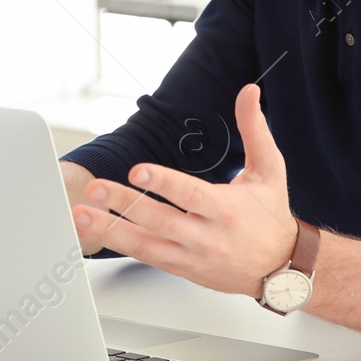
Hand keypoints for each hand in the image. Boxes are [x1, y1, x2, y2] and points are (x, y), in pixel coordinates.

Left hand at [70, 84, 296, 299]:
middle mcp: (207, 237)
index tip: (137, 170)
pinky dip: (118, 243)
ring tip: (80, 214)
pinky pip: (145, 256)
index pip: (192, 196)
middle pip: (160, 220)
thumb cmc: (271, 215)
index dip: (163, 183)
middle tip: (94, 189)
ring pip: (146, 244)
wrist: (279, 268)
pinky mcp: (180, 267)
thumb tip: (248, 93)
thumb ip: (254, 129)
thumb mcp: (269, 169)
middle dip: (124, 204)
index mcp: (228, 210)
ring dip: (110, 228)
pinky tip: (95, 230)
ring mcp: (191, 256)